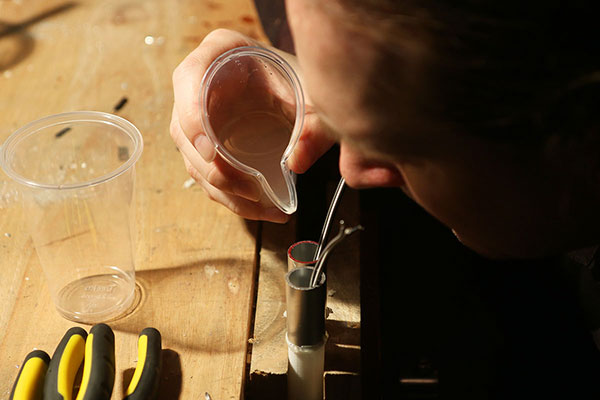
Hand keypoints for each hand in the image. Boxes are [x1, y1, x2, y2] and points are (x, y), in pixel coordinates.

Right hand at [170, 29, 334, 221]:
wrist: (299, 83)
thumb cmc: (301, 78)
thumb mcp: (314, 94)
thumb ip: (314, 124)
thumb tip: (297, 163)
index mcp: (219, 52)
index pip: (189, 78)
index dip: (192, 117)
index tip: (210, 151)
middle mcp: (199, 83)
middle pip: (185, 131)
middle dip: (215, 168)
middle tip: (250, 190)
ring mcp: (199, 115)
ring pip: (195, 159)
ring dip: (224, 189)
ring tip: (264, 206)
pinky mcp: (208, 142)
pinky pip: (208, 173)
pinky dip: (230, 195)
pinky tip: (259, 207)